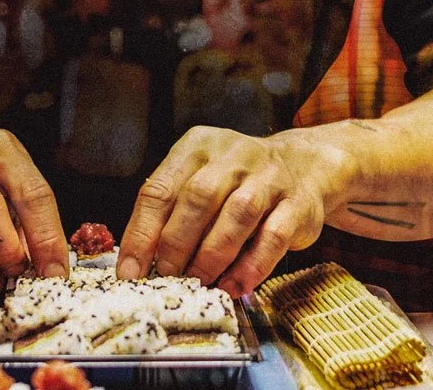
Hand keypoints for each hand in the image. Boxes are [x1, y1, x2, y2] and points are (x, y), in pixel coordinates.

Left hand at [117, 125, 348, 295]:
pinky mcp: (297, 203)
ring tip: (198, 284)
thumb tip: (140, 262)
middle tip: (167, 278)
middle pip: (199, 198)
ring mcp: (269, 176)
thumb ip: (173, 211)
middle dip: (177, 244)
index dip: (142, 233)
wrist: (302, 166)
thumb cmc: (236, 181)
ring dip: (213, 256)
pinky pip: (273, 237)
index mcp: (198, 146)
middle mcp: (233, 154)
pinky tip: (235, 286)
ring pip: (238, 215)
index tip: (130, 271)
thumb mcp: (200, 178)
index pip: (161, 188)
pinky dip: (252, 266)